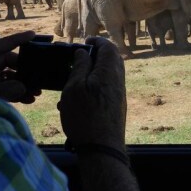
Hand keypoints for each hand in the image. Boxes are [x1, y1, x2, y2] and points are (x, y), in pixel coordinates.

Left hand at [0, 30, 40, 103]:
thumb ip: (3, 90)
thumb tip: (23, 86)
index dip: (15, 40)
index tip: (32, 34)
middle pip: (5, 62)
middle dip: (24, 69)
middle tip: (38, 78)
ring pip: (7, 77)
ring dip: (22, 84)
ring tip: (36, 93)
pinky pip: (4, 88)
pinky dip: (16, 93)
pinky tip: (28, 99)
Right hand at [58, 36, 126, 151]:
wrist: (102, 149)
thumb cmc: (84, 117)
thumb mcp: (74, 88)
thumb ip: (79, 66)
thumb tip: (83, 52)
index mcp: (109, 71)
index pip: (108, 47)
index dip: (97, 41)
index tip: (85, 42)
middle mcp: (118, 81)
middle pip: (111, 60)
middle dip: (95, 56)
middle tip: (79, 58)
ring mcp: (118, 94)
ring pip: (106, 76)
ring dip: (90, 75)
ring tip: (71, 84)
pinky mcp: (116, 107)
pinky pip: (104, 90)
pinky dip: (91, 89)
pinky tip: (75, 102)